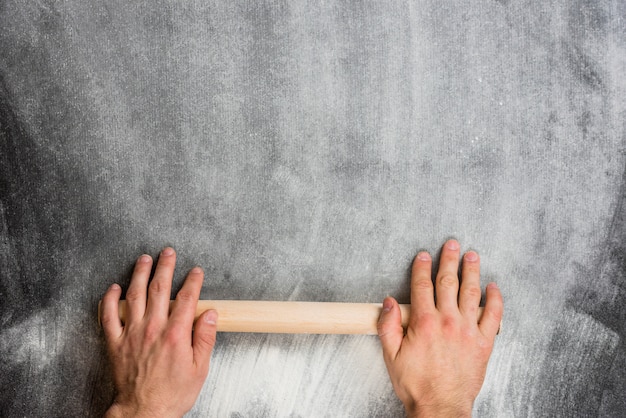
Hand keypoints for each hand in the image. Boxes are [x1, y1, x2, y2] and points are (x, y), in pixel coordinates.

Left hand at [101, 247, 217, 417]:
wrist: (143, 413)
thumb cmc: (172, 394)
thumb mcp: (200, 369)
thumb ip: (205, 338)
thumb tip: (211, 315)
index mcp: (176, 334)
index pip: (187, 298)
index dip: (193, 281)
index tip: (196, 271)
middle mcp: (153, 329)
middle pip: (159, 289)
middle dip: (165, 266)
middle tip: (168, 252)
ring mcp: (132, 334)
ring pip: (134, 295)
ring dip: (139, 274)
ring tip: (144, 259)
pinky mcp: (115, 343)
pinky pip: (108, 316)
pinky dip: (110, 299)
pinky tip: (114, 287)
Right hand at [377, 240, 502, 417]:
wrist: (440, 407)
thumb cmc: (416, 384)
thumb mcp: (391, 355)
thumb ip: (388, 326)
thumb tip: (389, 303)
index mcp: (424, 322)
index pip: (422, 285)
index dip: (422, 267)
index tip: (424, 255)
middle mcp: (447, 321)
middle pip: (448, 282)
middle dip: (449, 260)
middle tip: (452, 244)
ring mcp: (468, 330)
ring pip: (471, 293)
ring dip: (472, 271)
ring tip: (472, 256)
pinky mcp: (483, 343)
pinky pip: (493, 316)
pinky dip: (494, 299)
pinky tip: (493, 287)